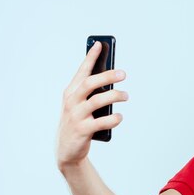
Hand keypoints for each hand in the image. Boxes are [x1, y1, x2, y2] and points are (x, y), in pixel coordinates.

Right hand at [56, 41, 128, 170]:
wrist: (67, 150)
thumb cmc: (78, 123)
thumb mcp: (80, 106)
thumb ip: (91, 94)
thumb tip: (112, 81)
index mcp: (71, 92)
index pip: (82, 71)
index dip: (91, 57)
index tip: (100, 44)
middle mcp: (72, 101)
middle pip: (90, 83)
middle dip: (108, 76)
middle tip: (123, 74)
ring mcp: (76, 116)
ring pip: (98, 100)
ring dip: (115, 96)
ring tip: (126, 95)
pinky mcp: (83, 130)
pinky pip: (102, 122)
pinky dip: (114, 118)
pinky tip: (120, 116)